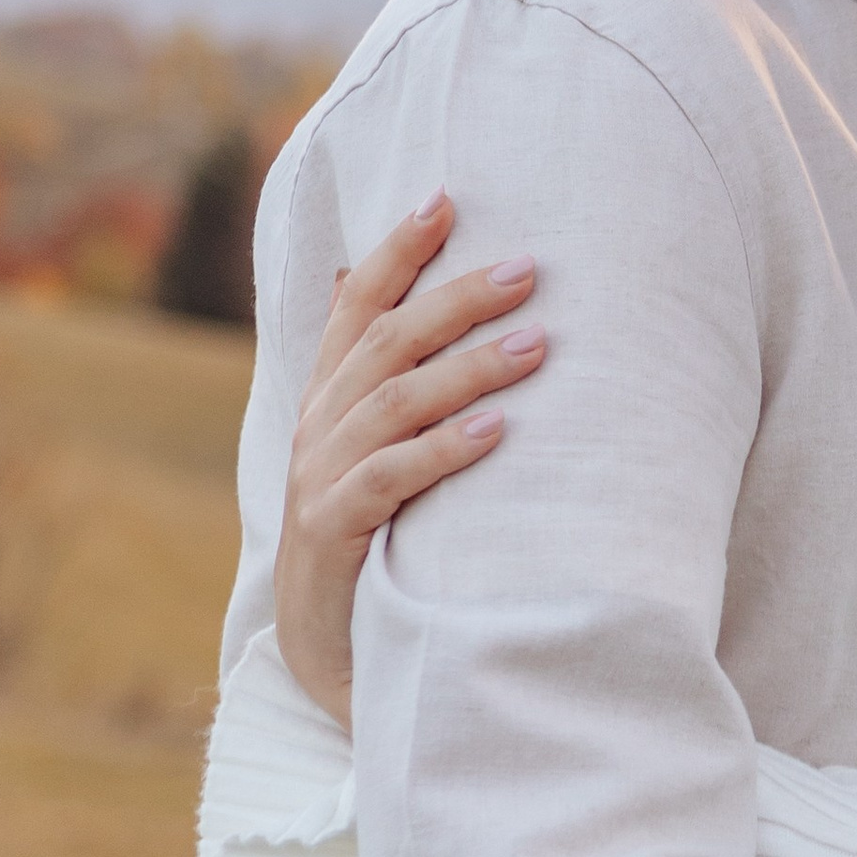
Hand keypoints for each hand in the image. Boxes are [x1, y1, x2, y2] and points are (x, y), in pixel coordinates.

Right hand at [275, 197, 544, 725]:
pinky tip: (497, 431)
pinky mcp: (333, 534)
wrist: (326, 657)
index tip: (447, 198)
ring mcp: (318, 480)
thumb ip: (388, 387)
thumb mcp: (375, 458)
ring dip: (468, 369)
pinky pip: (390, 479)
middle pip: (385, 342)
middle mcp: (318, 428)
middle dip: (456, 299)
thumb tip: (384, 302)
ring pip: (393, 403)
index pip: (355, 304)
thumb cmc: (369, 546)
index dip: (396, 251)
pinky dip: (445, 450)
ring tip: (538, 344)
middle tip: (530, 269)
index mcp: (328, 399)